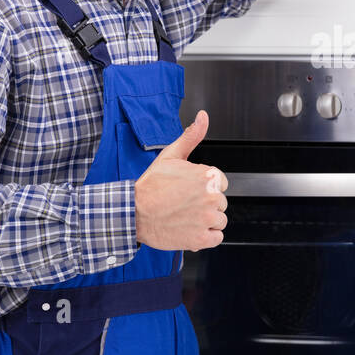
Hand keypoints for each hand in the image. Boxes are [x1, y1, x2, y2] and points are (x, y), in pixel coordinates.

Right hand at [134, 109, 228, 251]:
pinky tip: (189, 229)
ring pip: (220, 220)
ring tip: (185, 217)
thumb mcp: (171, 156)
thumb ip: (192, 136)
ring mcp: (207, 218)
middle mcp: (211, 196)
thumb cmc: (151, 186)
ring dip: (206, 221)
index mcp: (208, 175)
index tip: (189, 191)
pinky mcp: (202, 238)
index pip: (222, 184)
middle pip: (221, 203)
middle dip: (205, 205)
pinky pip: (216, 238)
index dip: (205, 188)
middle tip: (183, 204)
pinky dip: (205, 237)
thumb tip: (203, 116)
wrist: (133, 212)